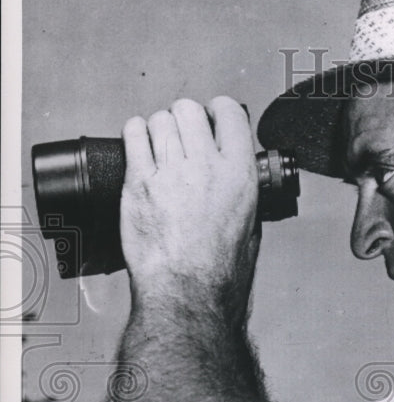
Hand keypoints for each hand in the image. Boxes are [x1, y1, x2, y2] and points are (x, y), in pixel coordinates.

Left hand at [120, 96, 259, 320]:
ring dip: (159, 129)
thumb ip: (241, 193)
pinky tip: (138, 144)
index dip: (217, 110)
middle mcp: (205, 166)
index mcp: (239, 174)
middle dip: (184, 118)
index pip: (229, 112)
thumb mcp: (251, 227)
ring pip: (159, 120)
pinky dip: (134, 134)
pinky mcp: (139, 183)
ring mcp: (169, 172)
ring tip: (159, 146)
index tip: (212, 118)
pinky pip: (133, 135)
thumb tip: (234, 177)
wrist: (187, 291)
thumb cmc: (219, 273)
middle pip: (188, 109)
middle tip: (182, 135)